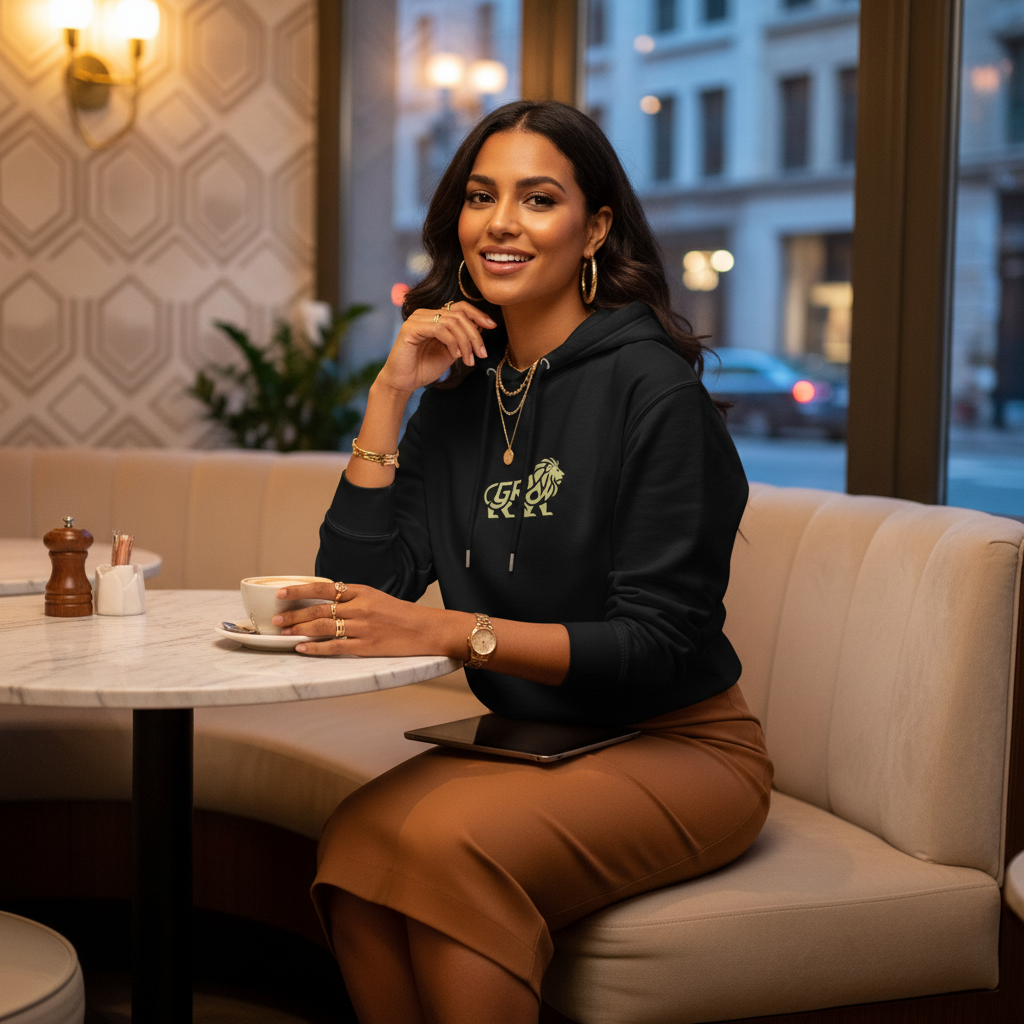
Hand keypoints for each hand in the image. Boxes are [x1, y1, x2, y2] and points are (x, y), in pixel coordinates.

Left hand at [272, 581, 458, 657]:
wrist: (427, 629)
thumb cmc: (402, 614)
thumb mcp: (377, 597)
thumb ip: (352, 599)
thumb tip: (323, 601)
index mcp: (362, 592)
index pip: (323, 588)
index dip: (299, 590)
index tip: (280, 593)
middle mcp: (360, 608)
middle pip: (319, 610)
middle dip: (293, 614)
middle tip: (275, 619)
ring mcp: (363, 628)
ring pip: (323, 628)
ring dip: (299, 630)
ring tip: (283, 633)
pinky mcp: (367, 647)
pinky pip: (335, 647)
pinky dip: (316, 648)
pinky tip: (302, 648)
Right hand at [375, 301, 495, 395]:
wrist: (403, 383)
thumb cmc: (423, 369)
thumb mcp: (450, 353)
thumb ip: (462, 340)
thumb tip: (480, 328)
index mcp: (434, 317)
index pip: (460, 307)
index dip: (478, 314)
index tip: (493, 326)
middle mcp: (425, 314)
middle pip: (459, 314)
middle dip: (475, 334)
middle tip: (481, 354)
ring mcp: (417, 319)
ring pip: (452, 322)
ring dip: (466, 342)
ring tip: (468, 360)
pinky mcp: (411, 328)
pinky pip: (440, 329)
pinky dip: (452, 342)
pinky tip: (455, 355)